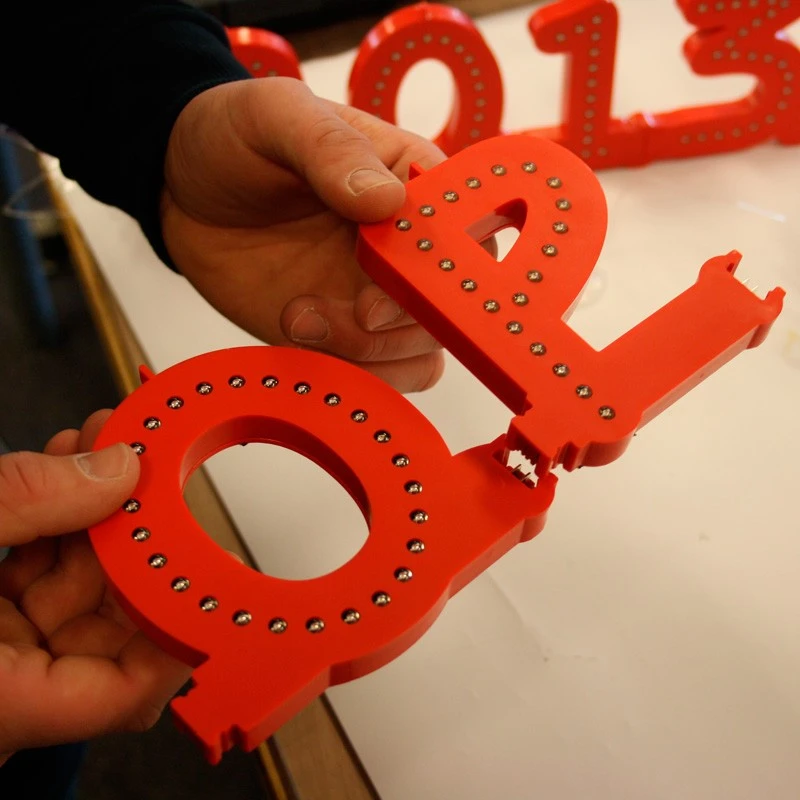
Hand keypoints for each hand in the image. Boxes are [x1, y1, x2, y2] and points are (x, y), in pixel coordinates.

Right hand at [0, 412, 190, 764]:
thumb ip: (27, 500)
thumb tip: (118, 470)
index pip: (128, 690)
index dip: (181, 627)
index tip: (208, 564)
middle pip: (110, 622)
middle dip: (136, 537)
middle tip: (152, 470)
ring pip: (75, 587)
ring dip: (97, 514)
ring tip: (110, 446)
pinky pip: (34, 571)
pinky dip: (55, 519)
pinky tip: (70, 466)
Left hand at [161, 77, 446, 392]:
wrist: (181, 190)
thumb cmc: (236, 138)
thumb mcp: (277, 117)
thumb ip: (331, 149)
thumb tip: (387, 200)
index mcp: (411, 184)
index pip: (467, 234)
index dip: (442, 269)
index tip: (385, 280)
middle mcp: (405, 249)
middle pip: (448, 310)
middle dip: (400, 324)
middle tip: (350, 312)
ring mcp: (376, 297)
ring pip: (419, 354)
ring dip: (370, 354)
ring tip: (298, 320)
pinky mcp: (341, 335)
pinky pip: (374, 375)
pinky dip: (345, 374)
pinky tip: (294, 338)